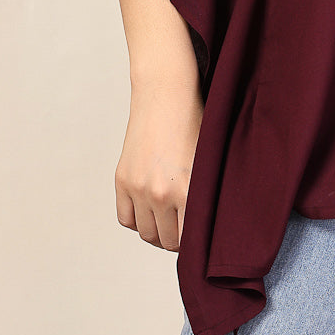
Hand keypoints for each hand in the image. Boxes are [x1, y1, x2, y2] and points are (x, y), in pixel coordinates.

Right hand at [114, 77, 202, 250]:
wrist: (167, 93)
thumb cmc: (196, 122)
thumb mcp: (208, 160)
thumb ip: (206, 194)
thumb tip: (211, 226)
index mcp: (188, 190)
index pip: (191, 238)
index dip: (198, 241)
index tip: (203, 238)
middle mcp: (161, 193)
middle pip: (168, 241)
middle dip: (178, 239)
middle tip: (186, 229)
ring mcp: (138, 187)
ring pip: (146, 233)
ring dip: (158, 232)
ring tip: (170, 220)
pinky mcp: (122, 179)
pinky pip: (126, 218)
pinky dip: (137, 219)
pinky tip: (150, 210)